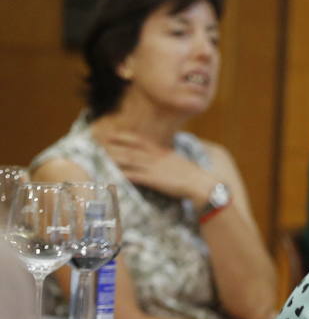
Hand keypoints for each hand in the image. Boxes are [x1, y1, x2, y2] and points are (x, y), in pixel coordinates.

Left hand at [98, 131, 212, 202]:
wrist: (201, 184)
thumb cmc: (193, 175)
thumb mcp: (179, 161)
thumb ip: (168, 157)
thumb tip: (163, 154)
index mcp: (162, 152)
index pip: (139, 141)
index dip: (124, 137)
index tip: (112, 134)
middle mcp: (155, 158)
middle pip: (130, 149)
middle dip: (113, 146)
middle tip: (97, 143)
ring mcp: (154, 168)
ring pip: (129, 160)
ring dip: (113, 158)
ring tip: (99, 156)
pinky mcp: (154, 180)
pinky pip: (134, 176)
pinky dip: (122, 174)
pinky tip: (112, 174)